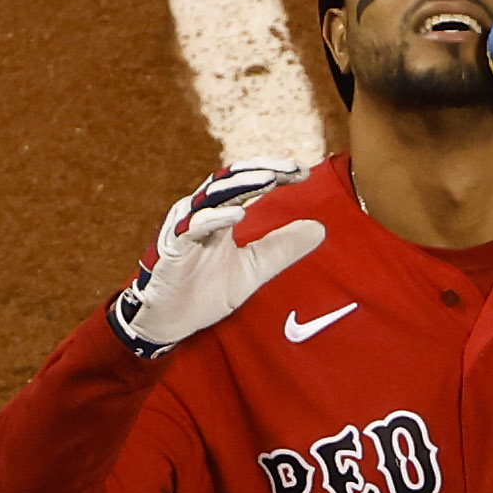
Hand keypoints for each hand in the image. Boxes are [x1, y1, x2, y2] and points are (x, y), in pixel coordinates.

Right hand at [111, 164, 326, 353]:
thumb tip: (320, 228)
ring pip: (213, 196)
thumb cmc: (207, 292)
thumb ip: (283, 248)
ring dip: (242, 185)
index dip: (275, 173)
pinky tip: (238, 214)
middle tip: (292, 169)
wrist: (172, 322)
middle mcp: (202, 213)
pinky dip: (215, 218)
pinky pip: (194, 226)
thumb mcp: (255, 268)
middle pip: (232, 179)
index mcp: (221, 214)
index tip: (304, 173)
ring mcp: (186, 227)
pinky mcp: (173, 247)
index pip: (249, 182)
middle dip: (263, 170)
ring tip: (269, 179)